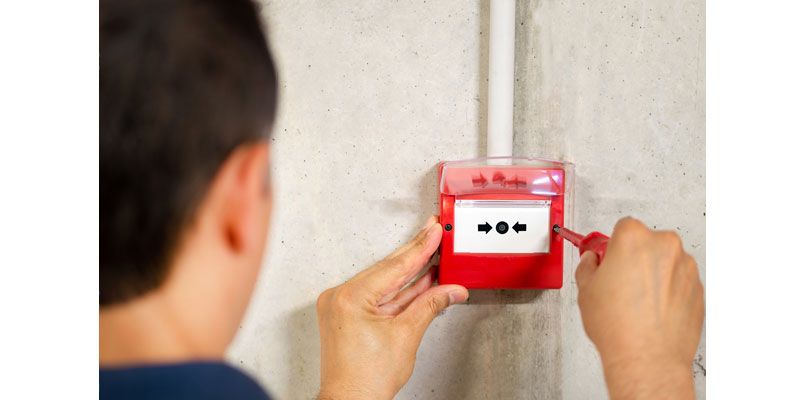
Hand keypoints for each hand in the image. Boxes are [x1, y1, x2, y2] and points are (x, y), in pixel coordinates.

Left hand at [316, 217, 468, 399]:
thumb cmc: (367, 379)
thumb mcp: (406, 335)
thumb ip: (430, 305)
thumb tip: (450, 290)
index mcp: (351, 297)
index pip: (394, 266)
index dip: (420, 248)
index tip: (434, 232)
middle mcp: (341, 296)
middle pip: (387, 270)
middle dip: (415, 255)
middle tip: (434, 234)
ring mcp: (342, 305)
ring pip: (383, 282)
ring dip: (410, 274)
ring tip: (433, 257)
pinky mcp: (346, 314)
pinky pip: (377, 295)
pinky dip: (398, 291)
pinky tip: (418, 282)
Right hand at [576, 217, 703, 399]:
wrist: (648, 358)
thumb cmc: (620, 326)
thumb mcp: (585, 289)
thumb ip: (588, 266)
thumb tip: (592, 262)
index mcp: (634, 238)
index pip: (623, 227)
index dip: (613, 246)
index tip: (608, 258)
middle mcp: (665, 246)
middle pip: (647, 242)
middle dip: (634, 258)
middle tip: (619, 282)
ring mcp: (686, 267)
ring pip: (665, 263)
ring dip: (653, 275)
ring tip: (636, 302)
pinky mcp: (698, 289)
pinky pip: (679, 282)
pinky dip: (668, 292)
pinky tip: (651, 311)